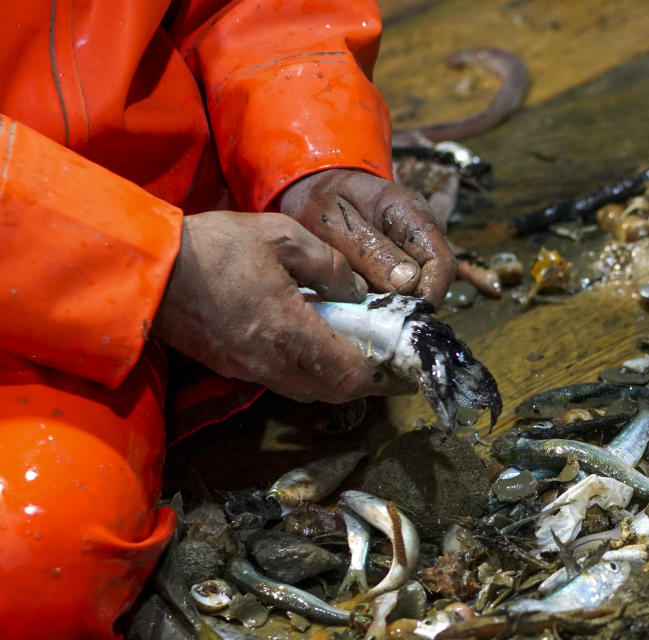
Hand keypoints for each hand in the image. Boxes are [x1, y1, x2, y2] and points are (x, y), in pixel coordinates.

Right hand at [152, 211, 408, 401]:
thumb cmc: (214, 248)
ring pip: (304, 390)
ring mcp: (247, 369)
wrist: (148, 270)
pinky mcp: (229, 366)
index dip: (380, 379)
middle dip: (362, 382)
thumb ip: (327, 263)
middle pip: (330, 391)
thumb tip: (356, 289)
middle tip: (382, 363)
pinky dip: (303, 371)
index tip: (401, 372)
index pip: (348, 375)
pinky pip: (278, 380)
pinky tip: (308, 344)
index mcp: (290, 331)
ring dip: (331, 378)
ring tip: (349, 352)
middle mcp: (271, 361)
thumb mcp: (281, 236)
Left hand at [279, 169, 456, 307]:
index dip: (428, 295)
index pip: (442, 264)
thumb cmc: (321, 199)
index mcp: (412, 215)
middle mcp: (422, 233)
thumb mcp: (334, 222)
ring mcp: (414, 247)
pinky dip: (381, 297)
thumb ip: (368, 251)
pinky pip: (400, 287)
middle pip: (432, 280)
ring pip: (416, 288)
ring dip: (390, 302)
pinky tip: (357, 296)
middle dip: (405, 303)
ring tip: (357, 304)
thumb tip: (407, 283)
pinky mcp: (401, 261)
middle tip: (368, 314)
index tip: (397, 316)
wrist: (314, 186)